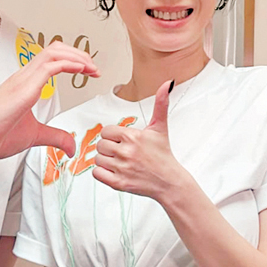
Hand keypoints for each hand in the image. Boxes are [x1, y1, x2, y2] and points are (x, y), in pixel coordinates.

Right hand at [0, 41, 98, 160]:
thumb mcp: (33, 137)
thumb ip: (54, 137)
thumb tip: (71, 147)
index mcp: (25, 84)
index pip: (51, 59)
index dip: (73, 60)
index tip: (90, 71)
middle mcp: (23, 77)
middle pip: (55, 49)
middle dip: (78, 54)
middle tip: (94, 67)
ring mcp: (22, 80)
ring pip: (53, 52)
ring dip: (77, 56)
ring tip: (91, 67)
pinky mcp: (23, 88)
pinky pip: (49, 66)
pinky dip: (68, 64)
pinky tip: (81, 70)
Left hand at [93, 79, 182, 199]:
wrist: (169, 182)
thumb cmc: (163, 155)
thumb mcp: (160, 128)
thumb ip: (161, 104)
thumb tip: (168, 83)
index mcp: (133, 136)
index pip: (106, 131)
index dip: (113, 136)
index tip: (123, 141)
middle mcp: (126, 152)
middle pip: (100, 145)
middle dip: (109, 148)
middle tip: (122, 152)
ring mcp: (122, 168)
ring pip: (97, 159)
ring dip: (106, 161)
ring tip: (120, 162)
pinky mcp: (118, 183)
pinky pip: (96, 174)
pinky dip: (102, 173)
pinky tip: (115, 171)